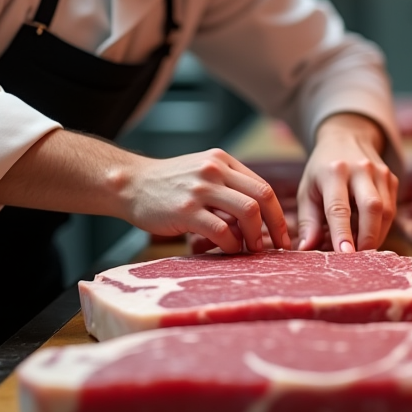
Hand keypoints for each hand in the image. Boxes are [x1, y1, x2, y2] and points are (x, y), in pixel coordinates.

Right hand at [127, 148, 290, 253]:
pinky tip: (228, 250)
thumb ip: (227, 188)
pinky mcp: (186, 210)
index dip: (278, 214)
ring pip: (248, 211)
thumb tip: (257, 220)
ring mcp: (200, 189)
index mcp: (223, 161)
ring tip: (252, 250)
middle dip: (276, 226)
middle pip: (263, 196)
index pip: (263, 186)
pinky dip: (231, 245)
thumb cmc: (167, 185)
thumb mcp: (201, 172)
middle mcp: (215, 170)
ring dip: (256, 236)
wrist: (129, 184)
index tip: (283, 235)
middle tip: (278, 248)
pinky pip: (222, 230)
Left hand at [295, 113, 397, 251]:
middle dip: (367, 237)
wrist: (346, 137)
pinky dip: (381, 227)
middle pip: (372, 208)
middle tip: (358, 259)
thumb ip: (308, 221)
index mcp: (333, 171)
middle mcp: (360, 169)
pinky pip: (391, 209)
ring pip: (386, 211)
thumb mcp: (307, 191)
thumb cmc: (321, 171)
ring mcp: (380, 172)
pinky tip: (368, 234)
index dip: (342, 232)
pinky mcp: (392, 179)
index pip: (339, 207)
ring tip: (360, 248)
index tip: (345, 254)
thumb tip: (306, 249)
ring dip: (375, 235)